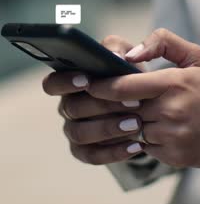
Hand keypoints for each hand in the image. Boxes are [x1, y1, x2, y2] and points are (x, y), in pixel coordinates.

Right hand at [42, 36, 144, 164]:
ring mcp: (74, 130)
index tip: (87, 80)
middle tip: (132, 104)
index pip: (52, 83)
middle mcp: (67, 106)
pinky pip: (92, 156)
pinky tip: (137, 145)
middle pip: (72, 108)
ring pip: (80, 133)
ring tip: (136, 124)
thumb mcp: (125, 54)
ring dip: (109, 129)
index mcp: (69, 81)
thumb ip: (117, 47)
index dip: (65, 82)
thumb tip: (116, 56)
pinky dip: (114, 152)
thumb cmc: (127, 73)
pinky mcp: (85, 151)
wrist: (143, 103)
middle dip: (103, 105)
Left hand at [87, 29, 199, 167]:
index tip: (87, 83)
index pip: (124, 87)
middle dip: (109, 105)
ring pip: (131, 129)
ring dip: (127, 122)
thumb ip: (162, 43)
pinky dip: (143, 138)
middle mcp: (170, 111)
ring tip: (134, 113)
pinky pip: (144, 146)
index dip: (100, 86)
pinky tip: (155, 129)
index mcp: (173, 83)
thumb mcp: (196, 56)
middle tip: (99, 99)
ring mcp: (171, 136)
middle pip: (122, 109)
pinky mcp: (173, 155)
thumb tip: (131, 53)